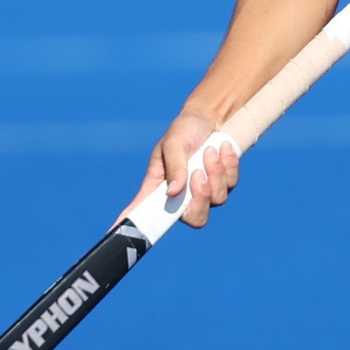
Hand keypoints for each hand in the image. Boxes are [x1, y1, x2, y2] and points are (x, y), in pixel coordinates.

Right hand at [142, 110, 240, 227]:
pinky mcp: (224, 185)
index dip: (133, 226)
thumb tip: (174, 192)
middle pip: (195, 219)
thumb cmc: (184, 131)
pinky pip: (231, 184)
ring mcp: (206, 192)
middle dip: (201, 197)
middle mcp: (183, 196)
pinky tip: (222, 149)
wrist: (210, 119)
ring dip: (215, 172)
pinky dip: (227, 164)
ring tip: (209, 151)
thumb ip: (175, 166)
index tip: (119, 231)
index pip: (144, 213)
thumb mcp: (174, 143)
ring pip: (218, 199)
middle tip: (198, 173)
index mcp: (161, 188)